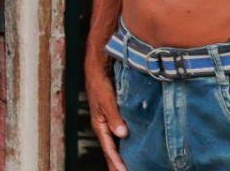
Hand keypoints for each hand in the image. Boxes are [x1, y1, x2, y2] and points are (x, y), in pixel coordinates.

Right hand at [85, 55, 127, 170]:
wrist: (97, 68)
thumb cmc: (100, 82)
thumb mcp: (106, 100)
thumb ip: (114, 117)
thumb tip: (122, 134)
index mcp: (99, 124)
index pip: (108, 149)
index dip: (116, 162)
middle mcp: (103, 126)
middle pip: (110, 151)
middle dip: (116, 164)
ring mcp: (108, 122)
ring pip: (114, 145)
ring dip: (120, 157)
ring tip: (130, 167)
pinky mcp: (114, 116)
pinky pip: (118, 136)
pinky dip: (124, 145)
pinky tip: (132, 148)